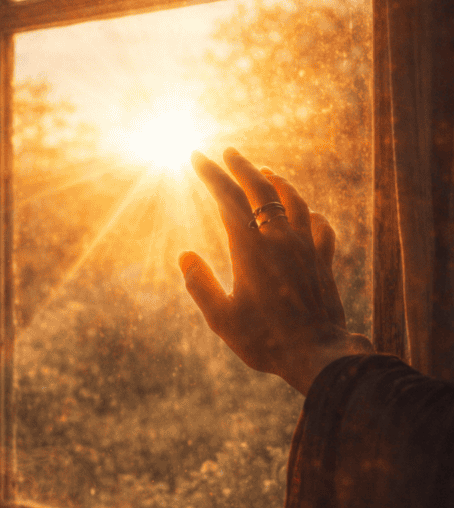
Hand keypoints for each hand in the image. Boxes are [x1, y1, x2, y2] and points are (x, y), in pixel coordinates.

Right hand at [180, 148, 372, 394]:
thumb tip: (185, 256)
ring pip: (294, 201)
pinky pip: (321, 228)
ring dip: (278, 182)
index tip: (197, 157)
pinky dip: (311, 215)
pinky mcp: (323, 262)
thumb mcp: (221, 318)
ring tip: (267, 173)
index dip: (211, 174)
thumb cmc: (264, 340)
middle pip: (262, 189)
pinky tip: (309, 215)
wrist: (316, 355)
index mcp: (250, 249)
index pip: (227, 198)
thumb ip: (200, 285)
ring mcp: (306, 248)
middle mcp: (280, 240)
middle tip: (229, 152)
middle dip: (242, 166)